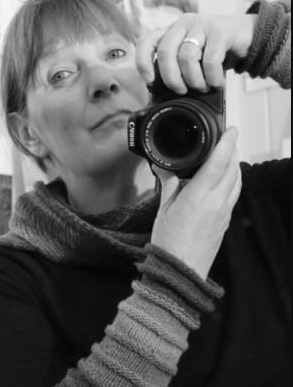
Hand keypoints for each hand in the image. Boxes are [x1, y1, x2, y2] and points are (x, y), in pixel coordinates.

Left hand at [136, 14, 258, 93]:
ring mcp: (202, 24)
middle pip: (165, 52)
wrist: (249, 36)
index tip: (148, 81)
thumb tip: (157, 91)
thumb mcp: (192, 57)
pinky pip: (210, 60)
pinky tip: (217, 83)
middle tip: (181, 90)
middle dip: (171, 78)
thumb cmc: (216, 52)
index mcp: (171, 31)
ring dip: (194, 80)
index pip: (146, 41)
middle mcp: (183, 24)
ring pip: (187, 57)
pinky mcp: (221, 30)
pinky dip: (212, 78)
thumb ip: (175, 66)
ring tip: (203, 87)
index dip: (142, 62)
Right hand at [151, 127, 241, 279]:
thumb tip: (162, 168)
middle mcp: (217, 202)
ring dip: (235, 165)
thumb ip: (168, 185)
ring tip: (227, 155)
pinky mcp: (226, 220)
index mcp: (199, 197)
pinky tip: (223, 178)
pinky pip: (234, 194)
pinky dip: (232, 180)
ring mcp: (224, 212)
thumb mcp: (164, 209)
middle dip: (233, 150)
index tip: (231, 129)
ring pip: (236, 181)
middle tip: (227, 138)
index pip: (218, 163)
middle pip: (232, 169)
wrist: (181, 270)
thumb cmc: (169, 241)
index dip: (226, 143)